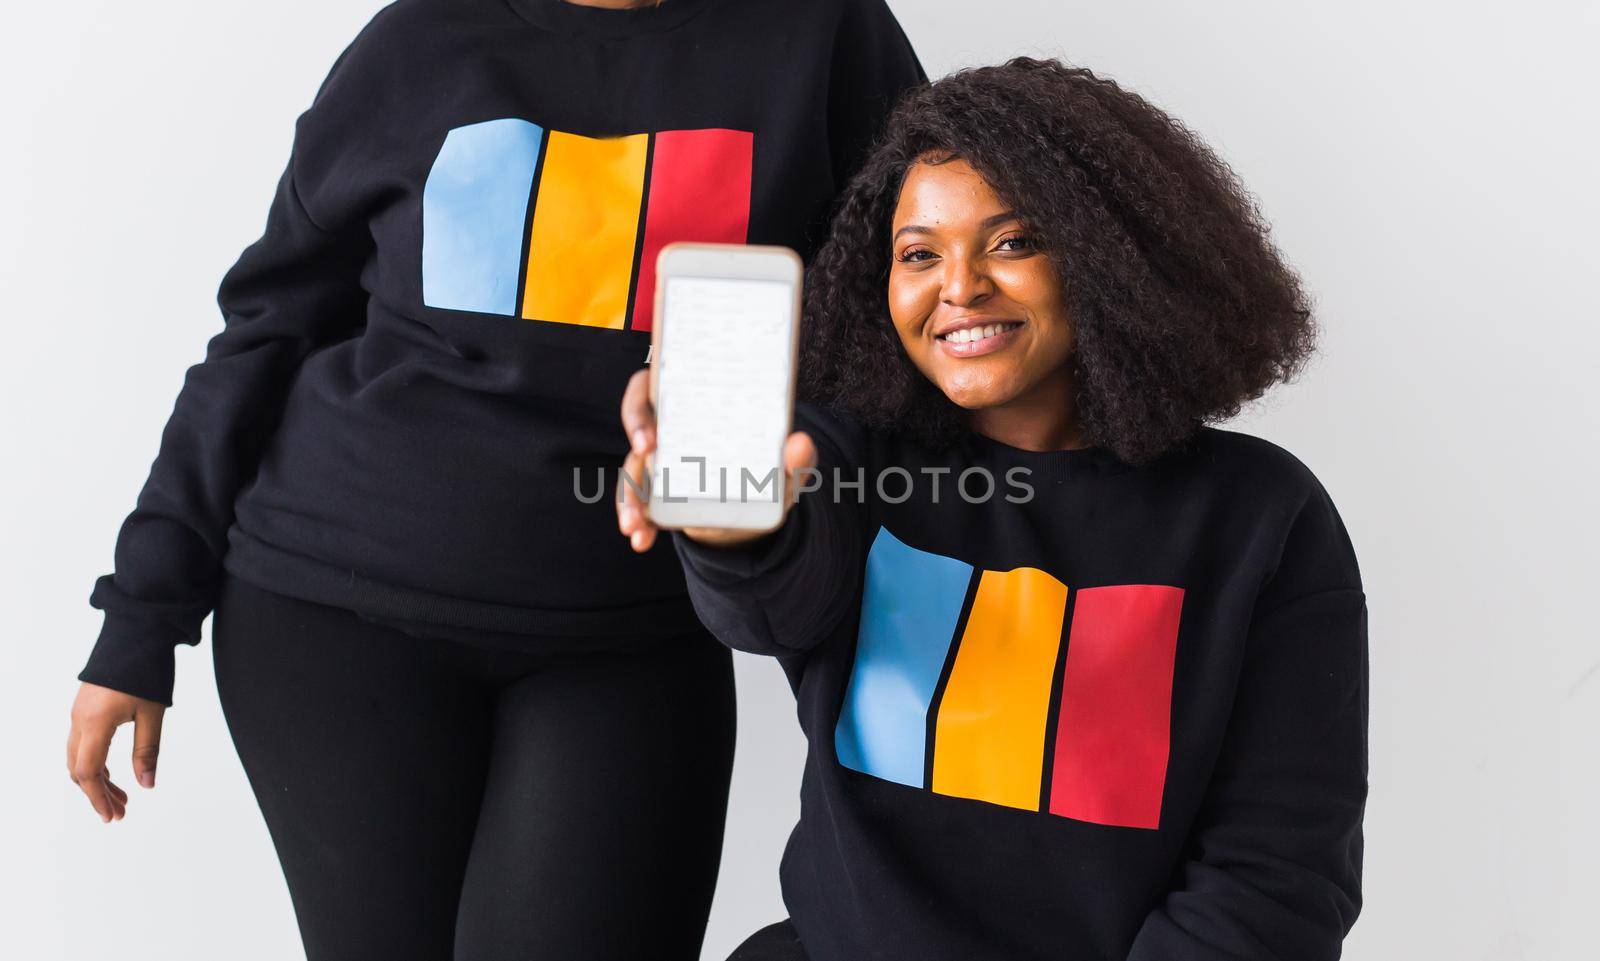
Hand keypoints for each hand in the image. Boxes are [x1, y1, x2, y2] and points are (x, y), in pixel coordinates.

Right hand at [67, 682, 164, 822]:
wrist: (136, 632)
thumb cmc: (146, 670)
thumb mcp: (152, 714)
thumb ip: (147, 750)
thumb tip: (146, 785)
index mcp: (94, 723)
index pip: (88, 772)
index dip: (98, 797)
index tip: (112, 816)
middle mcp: (79, 720)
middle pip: (79, 768)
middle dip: (97, 793)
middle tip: (120, 812)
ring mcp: (79, 713)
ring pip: (79, 757)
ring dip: (97, 779)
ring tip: (122, 797)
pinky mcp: (85, 707)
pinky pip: (83, 743)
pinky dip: (95, 762)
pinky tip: (112, 773)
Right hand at [617, 368, 816, 552]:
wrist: (753, 519)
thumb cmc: (767, 477)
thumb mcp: (785, 470)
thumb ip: (797, 459)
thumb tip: (801, 444)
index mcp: (698, 406)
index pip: (656, 386)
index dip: (643, 405)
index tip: (652, 435)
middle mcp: (672, 427)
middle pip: (638, 419)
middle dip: (636, 436)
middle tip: (646, 456)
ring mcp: (658, 462)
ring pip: (631, 468)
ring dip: (628, 496)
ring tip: (636, 525)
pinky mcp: (654, 494)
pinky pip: (636, 502)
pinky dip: (637, 521)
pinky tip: (641, 540)